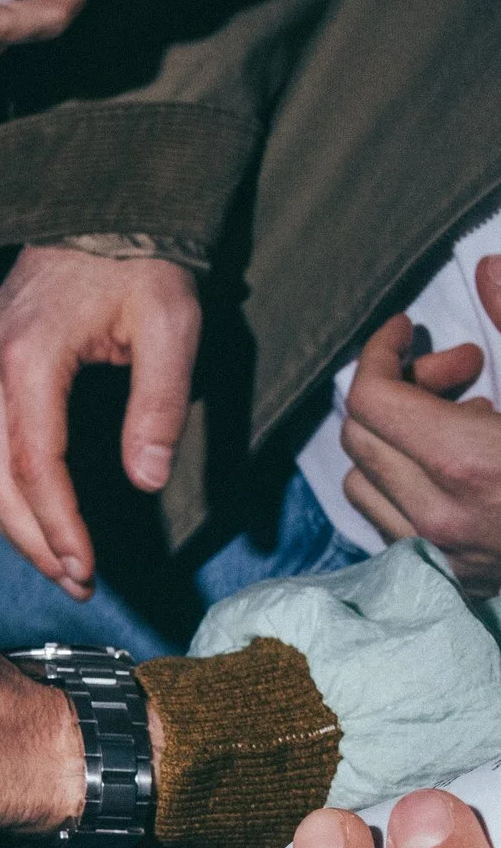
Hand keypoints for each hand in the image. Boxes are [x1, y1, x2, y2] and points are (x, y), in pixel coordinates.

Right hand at [0, 244, 199, 595]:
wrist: (95, 206)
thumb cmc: (140, 262)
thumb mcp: (172, 324)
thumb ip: (158, 404)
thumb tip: (146, 481)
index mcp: (28, 361)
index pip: (34, 467)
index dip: (58, 526)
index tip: (88, 568)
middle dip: (34, 542)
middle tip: (76, 583)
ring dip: (12, 527)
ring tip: (57, 563)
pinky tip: (32, 519)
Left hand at [338, 256, 500, 595]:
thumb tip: (486, 269)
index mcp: (467, 464)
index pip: (370, 400)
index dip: (382, 352)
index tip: (408, 328)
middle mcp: (440, 517)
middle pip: (360, 436)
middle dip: (399, 388)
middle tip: (465, 366)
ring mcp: (444, 555)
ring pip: (365, 482)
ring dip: (399, 438)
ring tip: (469, 420)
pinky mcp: (456, 578)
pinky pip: (391, 522)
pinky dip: (408, 481)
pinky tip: (468, 466)